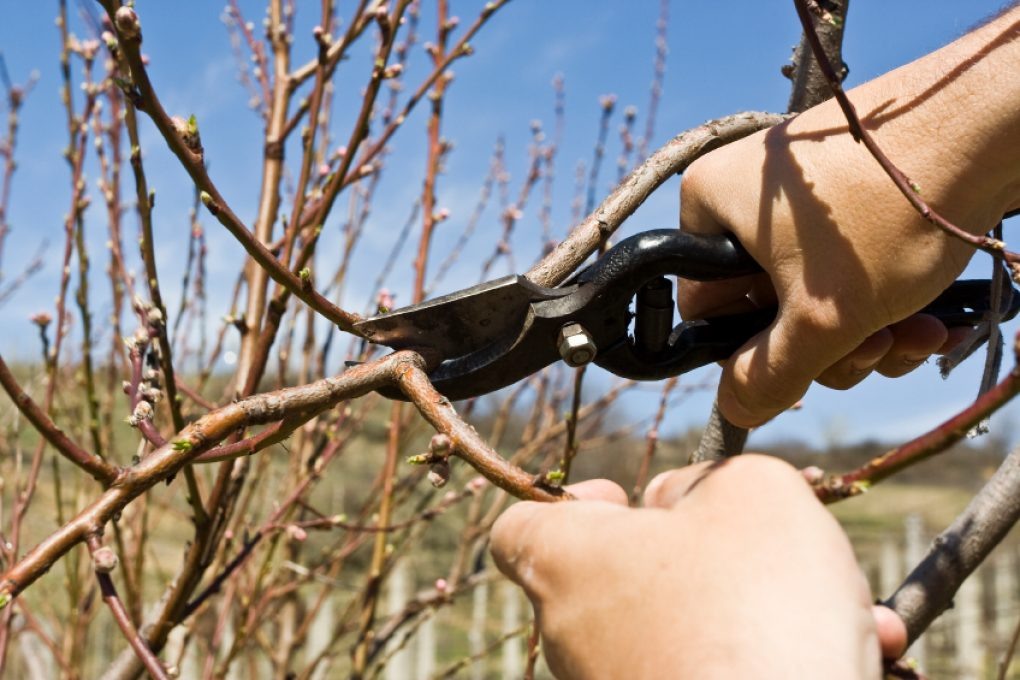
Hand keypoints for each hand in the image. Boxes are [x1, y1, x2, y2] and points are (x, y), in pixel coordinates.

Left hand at [491, 455, 906, 678]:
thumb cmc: (754, 613)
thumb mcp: (752, 494)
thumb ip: (709, 477)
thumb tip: (679, 502)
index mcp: (569, 562)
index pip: (521, 526)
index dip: (573, 503)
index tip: (628, 500)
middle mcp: (577, 635)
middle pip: (626, 576)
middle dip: (710, 559)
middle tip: (777, 553)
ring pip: (691, 632)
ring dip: (763, 615)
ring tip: (852, 615)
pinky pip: (718, 676)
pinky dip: (772, 662)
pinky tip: (858, 656)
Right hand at [678, 9, 1019, 426]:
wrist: (988, 128)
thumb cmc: (890, 215)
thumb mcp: (822, 317)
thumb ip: (770, 374)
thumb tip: (732, 405)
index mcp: (711, 206)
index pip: (706, 307)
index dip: (755, 349)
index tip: (805, 363)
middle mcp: (749, 197)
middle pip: (768, 310)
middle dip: (829, 347)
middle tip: (873, 350)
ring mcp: (804, 198)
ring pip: (817, 298)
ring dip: (868, 335)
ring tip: (918, 334)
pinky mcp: (854, 198)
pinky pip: (850, 272)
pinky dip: (887, 304)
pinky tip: (932, 319)